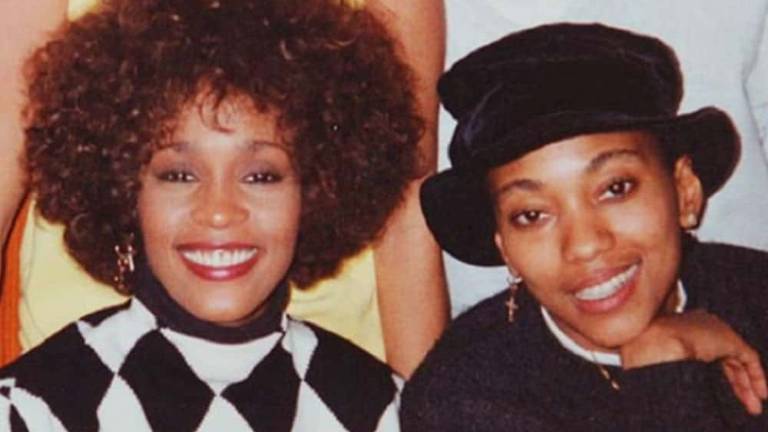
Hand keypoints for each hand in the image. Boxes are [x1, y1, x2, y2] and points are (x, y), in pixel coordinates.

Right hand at [621, 310, 766, 414]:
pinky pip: (749, 360)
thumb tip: (649, 381)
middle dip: (735, 380)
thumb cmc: (644, 349)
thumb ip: (663, 361)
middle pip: (725, 355)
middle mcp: (703, 324)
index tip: (715, 388)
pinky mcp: (730, 341)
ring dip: (746, 385)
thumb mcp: (654, 356)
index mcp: (683, 324)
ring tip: (752, 405)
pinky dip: (756, 377)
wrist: (652, 340)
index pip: (706, 347)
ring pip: (738, 360)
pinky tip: (759, 393)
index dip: (714, 368)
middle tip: (743, 400)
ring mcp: (717, 331)